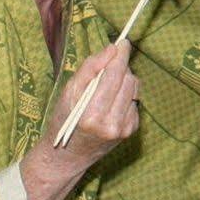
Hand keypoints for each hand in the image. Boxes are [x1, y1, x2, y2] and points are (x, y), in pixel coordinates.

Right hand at [40, 40, 139, 166]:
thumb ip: (90, 69)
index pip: (114, 76)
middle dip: (120, 69)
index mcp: (92, 114)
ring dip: (124, 82)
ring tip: (107, 88)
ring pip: (135, 89)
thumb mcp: (68, 93)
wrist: (68, 156)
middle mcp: (111, 123)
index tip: (123, 42)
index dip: (120, 56)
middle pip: (129, 80)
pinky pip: (135, 101)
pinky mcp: (131, 131)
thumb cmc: (64, 120)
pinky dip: (125, 97)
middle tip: (107, 69)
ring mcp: (124, 129)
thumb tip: (112, 49)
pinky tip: (111, 104)